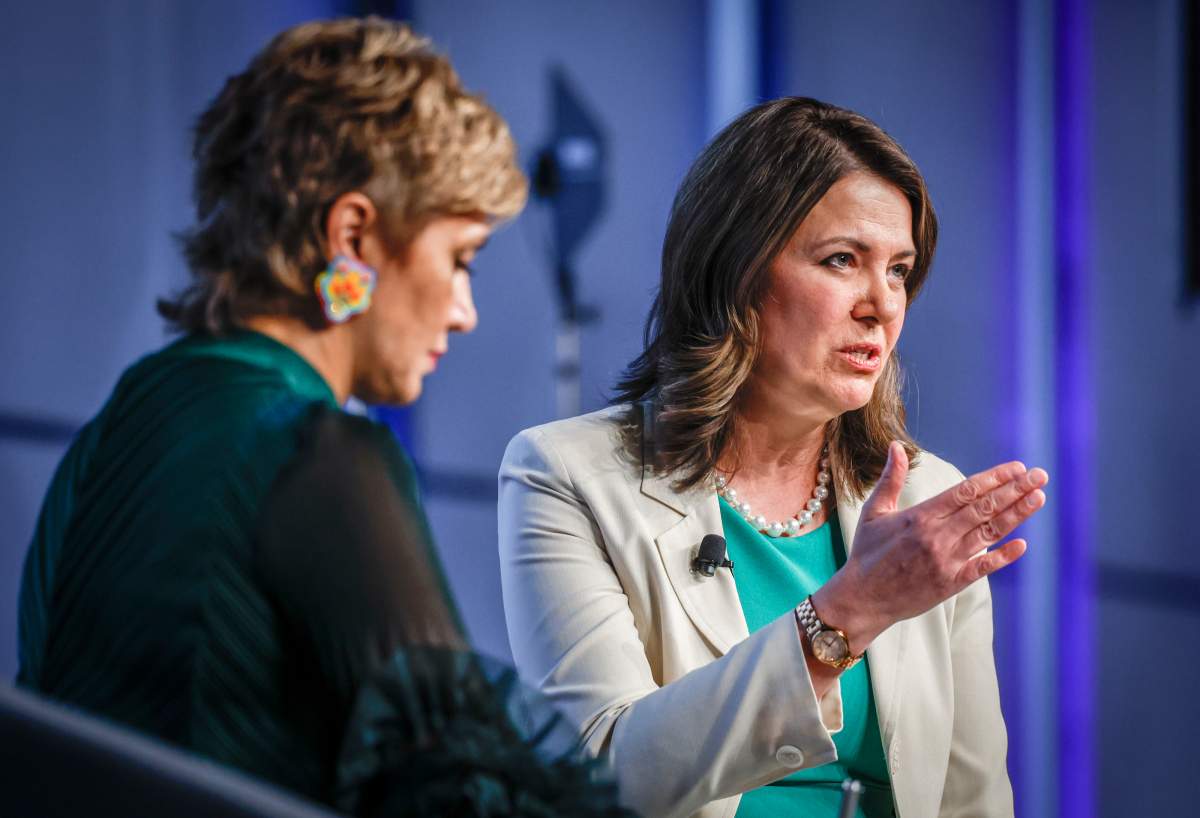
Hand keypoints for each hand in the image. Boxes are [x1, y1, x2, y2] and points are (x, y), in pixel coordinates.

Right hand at [812, 441, 1047, 652]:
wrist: (862, 598)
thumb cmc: (866, 552)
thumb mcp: (874, 511)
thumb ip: (891, 478)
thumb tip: (895, 446)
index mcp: (920, 516)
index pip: (966, 491)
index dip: (994, 478)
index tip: (1017, 467)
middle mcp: (937, 536)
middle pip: (984, 508)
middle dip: (1014, 490)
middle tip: (1040, 475)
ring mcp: (946, 560)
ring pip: (989, 533)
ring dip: (1017, 515)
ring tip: (1039, 498)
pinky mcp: (950, 583)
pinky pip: (982, 568)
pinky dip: (1003, 557)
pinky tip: (1023, 545)